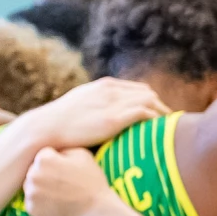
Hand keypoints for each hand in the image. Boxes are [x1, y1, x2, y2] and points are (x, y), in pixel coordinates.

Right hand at [16, 78, 169, 149]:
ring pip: (149, 101)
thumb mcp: (79, 106)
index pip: (137, 89)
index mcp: (103, 86)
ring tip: (172, 127)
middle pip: (147, 93)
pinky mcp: (113, 119)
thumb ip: (93, 107)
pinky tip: (161, 129)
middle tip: (171, 122)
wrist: (44, 128)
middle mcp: (110, 90)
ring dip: (163, 113)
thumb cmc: (58, 123)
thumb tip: (100, 118)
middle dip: (161, 106)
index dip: (151, 101)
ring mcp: (112, 103)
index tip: (160, 113)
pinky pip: (144, 113)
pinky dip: (156, 119)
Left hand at [23, 147, 118, 215]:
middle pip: (34, 170)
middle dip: (46, 174)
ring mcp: (31, 194)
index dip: (57, 161)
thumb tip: (54, 151)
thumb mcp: (82, 154)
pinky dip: (41, 203)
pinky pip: (32, 202)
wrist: (96, 211)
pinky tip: (56, 204)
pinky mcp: (31, 210)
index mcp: (43, 159)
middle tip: (63, 184)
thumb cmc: (92, 182)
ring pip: (31, 186)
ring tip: (59, 194)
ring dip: (41, 188)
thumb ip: (63, 148)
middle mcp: (32, 175)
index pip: (44, 155)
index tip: (67, 170)